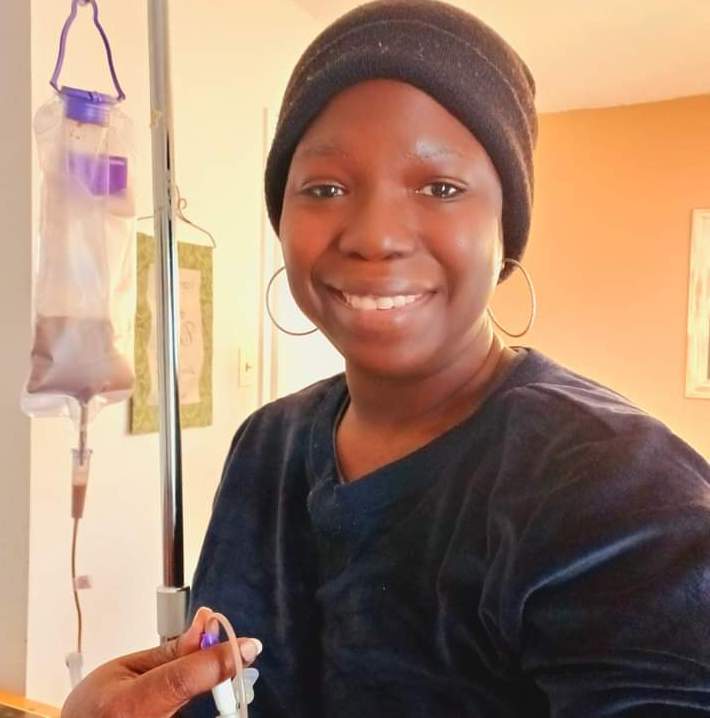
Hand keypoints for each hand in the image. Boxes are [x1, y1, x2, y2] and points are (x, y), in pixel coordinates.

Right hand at [61, 607, 261, 717]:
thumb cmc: (93, 708)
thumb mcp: (125, 669)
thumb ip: (171, 652)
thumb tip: (207, 625)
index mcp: (128, 705)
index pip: (182, 678)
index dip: (218, 660)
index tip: (251, 645)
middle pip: (197, 693)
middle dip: (214, 670)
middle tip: (223, 652)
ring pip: (198, 707)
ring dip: (203, 689)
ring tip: (175, 685)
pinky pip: (194, 713)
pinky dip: (196, 701)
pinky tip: (177, 697)